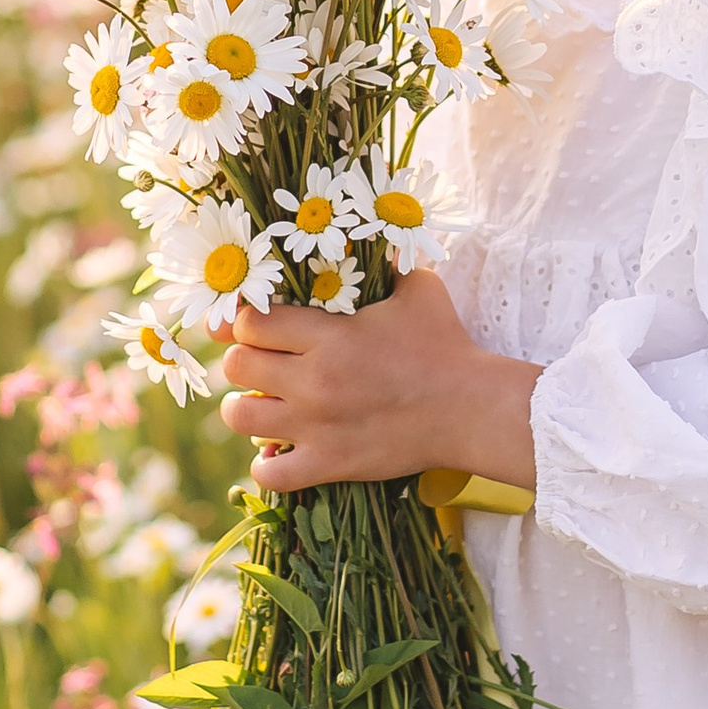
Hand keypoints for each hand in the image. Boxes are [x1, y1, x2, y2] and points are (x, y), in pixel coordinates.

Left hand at [218, 267, 539, 495]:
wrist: (471, 409)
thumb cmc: (445, 344)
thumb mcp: (417, 288)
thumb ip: (384, 263)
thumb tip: (370, 237)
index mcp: (329, 335)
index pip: (250, 322)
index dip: (247, 320)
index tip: (260, 324)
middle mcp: (314, 380)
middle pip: (236, 366)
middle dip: (244, 359)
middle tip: (263, 361)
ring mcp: (317, 426)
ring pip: (239, 416)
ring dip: (246, 406)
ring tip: (264, 402)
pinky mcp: (329, 464)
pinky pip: (269, 472)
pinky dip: (267, 462)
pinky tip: (281, 448)